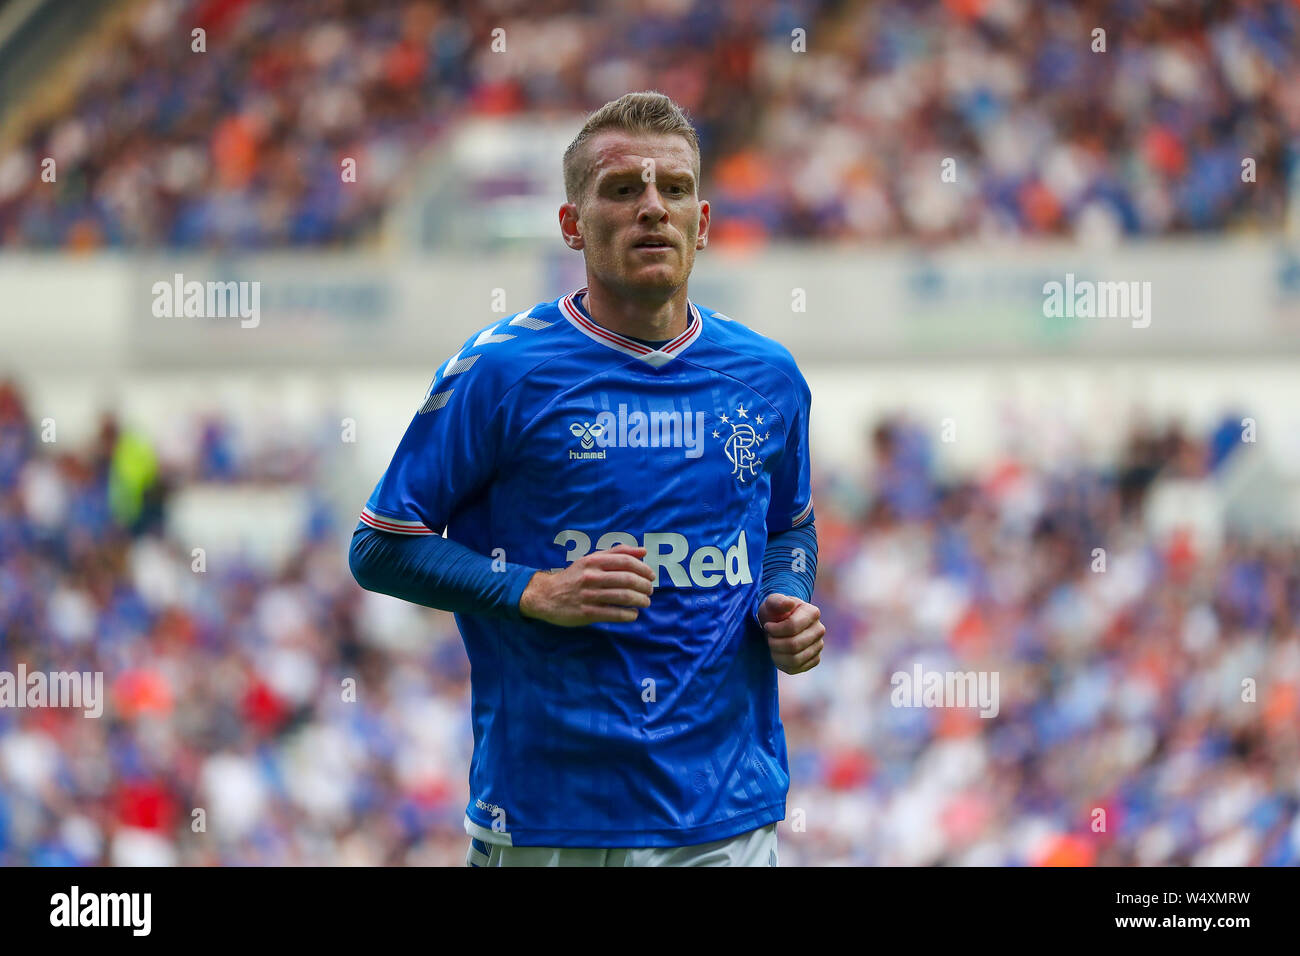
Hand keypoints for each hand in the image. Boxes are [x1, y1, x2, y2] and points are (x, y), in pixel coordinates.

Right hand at [519, 544, 654, 625]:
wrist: (546, 596)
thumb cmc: (574, 576)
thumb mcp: (591, 559)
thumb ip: (616, 553)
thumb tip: (643, 550)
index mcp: (593, 561)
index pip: (625, 561)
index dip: (643, 568)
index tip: (651, 575)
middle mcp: (591, 576)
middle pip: (627, 579)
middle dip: (644, 586)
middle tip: (650, 590)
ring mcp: (588, 595)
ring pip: (623, 597)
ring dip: (640, 600)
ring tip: (645, 602)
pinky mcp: (586, 613)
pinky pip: (614, 614)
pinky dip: (628, 615)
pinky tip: (633, 614)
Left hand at [758, 594, 823, 673]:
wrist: (779, 624)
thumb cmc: (775, 612)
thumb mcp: (772, 603)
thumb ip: (777, 601)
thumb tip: (789, 604)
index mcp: (812, 612)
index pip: (792, 627)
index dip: (775, 629)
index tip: (767, 626)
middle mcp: (819, 630)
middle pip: (793, 645)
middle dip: (774, 643)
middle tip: (769, 637)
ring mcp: (819, 646)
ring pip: (794, 659)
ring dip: (776, 654)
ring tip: (773, 645)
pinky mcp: (814, 660)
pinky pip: (796, 668)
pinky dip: (781, 663)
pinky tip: (778, 653)